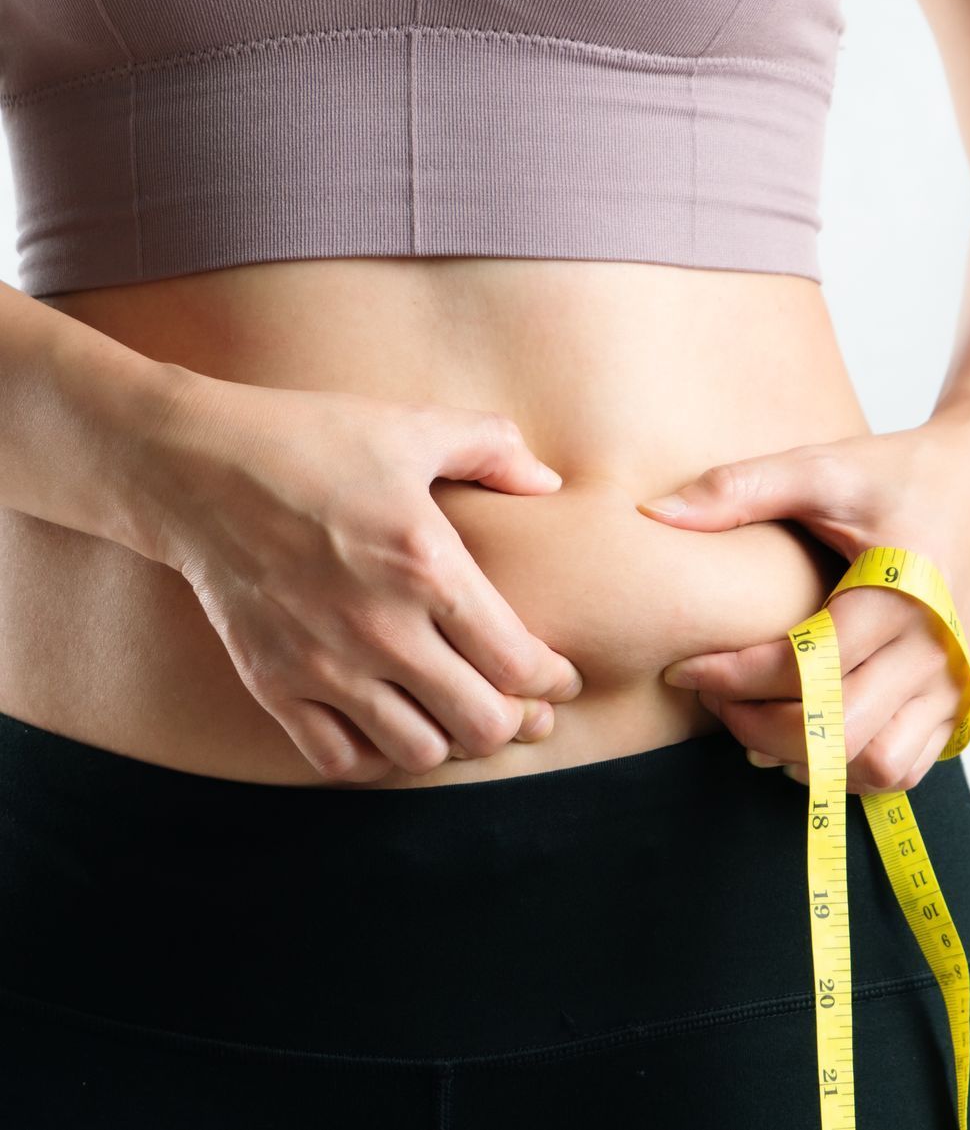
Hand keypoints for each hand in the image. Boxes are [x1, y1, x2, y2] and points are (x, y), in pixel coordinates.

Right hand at [138, 372, 586, 782]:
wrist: (191, 468)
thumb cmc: (311, 440)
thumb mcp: (413, 428)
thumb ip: (493, 450)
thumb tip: (549, 483)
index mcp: (428, 567)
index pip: (518, 664)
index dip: (553, 680)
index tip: (558, 676)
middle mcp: (381, 628)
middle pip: (481, 725)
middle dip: (515, 722)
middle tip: (520, 706)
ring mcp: (324, 664)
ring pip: (418, 754)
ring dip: (449, 741)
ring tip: (454, 714)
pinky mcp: (274, 683)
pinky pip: (339, 760)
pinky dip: (375, 756)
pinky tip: (389, 722)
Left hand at [639, 425, 969, 793]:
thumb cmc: (892, 478)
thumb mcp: (818, 468)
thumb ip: (737, 488)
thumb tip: (652, 513)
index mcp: (902, 590)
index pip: (808, 664)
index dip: (732, 677)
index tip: (683, 668)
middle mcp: (934, 646)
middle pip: (840, 728)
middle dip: (759, 725)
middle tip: (713, 699)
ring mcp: (951, 681)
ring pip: (879, 764)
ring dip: (810, 759)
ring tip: (758, 725)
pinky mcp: (955, 700)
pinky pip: (904, 767)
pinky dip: (851, 771)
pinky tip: (808, 740)